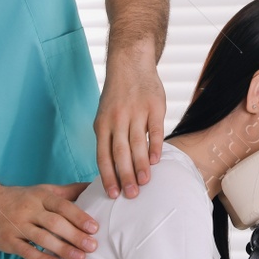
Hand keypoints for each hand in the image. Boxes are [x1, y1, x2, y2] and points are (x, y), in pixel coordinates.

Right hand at [0, 182, 97, 258]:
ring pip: (42, 238)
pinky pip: (26, 251)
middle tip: (92, 246)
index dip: (79, 217)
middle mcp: (29, 209)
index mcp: (40, 196)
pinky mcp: (7, 241)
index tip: (94, 228)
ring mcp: (17, 225)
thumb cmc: (19, 198)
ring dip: (62, 249)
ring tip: (80, 258)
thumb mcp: (43, 190)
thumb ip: (68, 191)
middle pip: (55, 223)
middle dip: (75, 235)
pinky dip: (41, 258)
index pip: (62, 206)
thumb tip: (94, 186)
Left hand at [95, 48, 165, 199]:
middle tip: (131, 195)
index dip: (107, 176)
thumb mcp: (104, 115)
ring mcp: (136, 113)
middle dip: (125, 176)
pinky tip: (156, 161)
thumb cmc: (117, 95)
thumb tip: (113, 168)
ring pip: (137, 144)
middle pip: (120, 153)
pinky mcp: (154, 108)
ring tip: (145, 182)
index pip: (103, 155)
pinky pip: (154, 131)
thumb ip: (109, 139)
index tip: (113, 194)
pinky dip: (155, 147)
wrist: (130, 63)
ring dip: (140, 166)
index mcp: (102, 124)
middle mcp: (117, 119)